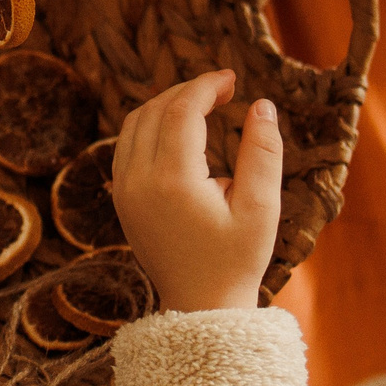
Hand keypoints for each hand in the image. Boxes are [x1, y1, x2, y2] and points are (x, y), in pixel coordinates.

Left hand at [110, 71, 280, 312]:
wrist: (199, 307)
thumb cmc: (236, 261)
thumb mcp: (261, 209)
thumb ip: (263, 153)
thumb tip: (262, 105)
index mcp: (173, 181)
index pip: (181, 111)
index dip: (206, 86)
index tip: (231, 78)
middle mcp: (138, 181)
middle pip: (154, 110)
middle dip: (187, 90)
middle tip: (222, 88)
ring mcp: (124, 190)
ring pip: (134, 124)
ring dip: (165, 105)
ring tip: (203, 104)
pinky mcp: (122, 199)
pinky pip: (126, 145)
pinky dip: (150, 126)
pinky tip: (179, 130)